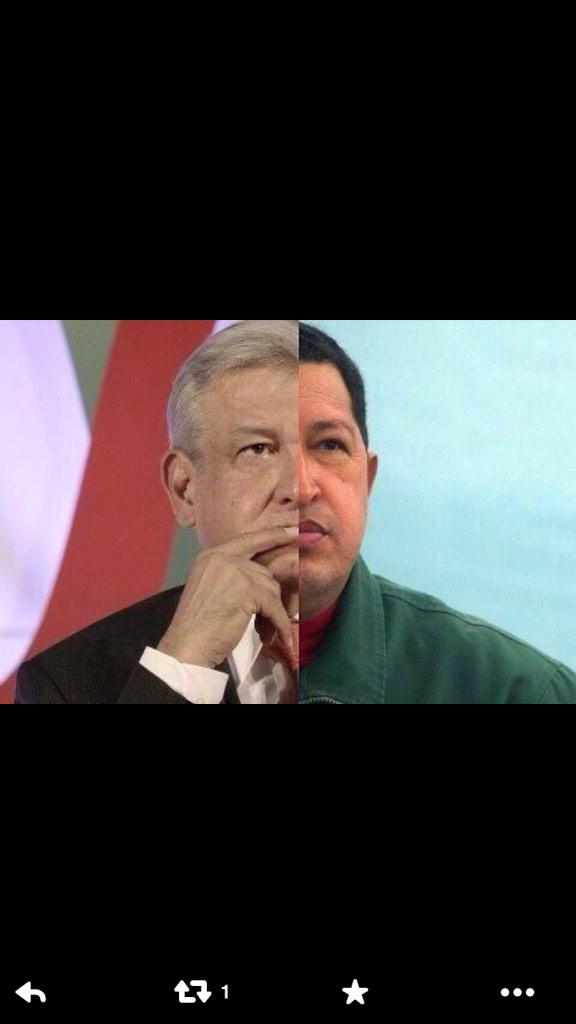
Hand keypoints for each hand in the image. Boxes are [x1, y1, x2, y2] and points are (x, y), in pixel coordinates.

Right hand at [157, 527, 298, 668]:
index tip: (294, 530)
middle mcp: (222, 558)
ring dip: (273, 614)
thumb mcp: (210, 589)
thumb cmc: (197, 626)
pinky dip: (281, 625)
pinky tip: (280, 637)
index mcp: (211, 555)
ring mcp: (235, 572)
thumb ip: (231, 576)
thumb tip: (265, 578)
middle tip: (267, 621)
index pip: (249, 539)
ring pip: (272, 589)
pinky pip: (275, 608)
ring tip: (264, 632)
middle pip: (264, 572)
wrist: (186, 646)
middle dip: (269, 598)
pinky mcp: (247, 591)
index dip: (274, 535)